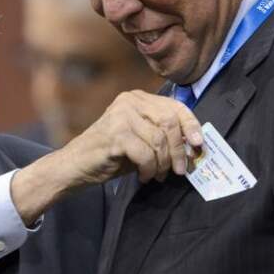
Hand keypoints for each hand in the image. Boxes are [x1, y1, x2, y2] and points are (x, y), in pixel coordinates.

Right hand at [11, 90, 201, 224]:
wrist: (75, 166)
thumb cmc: (111, 154)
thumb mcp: (141, 139)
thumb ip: (163, 135)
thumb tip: (194, 145)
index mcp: (137, 98)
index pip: (174, 106)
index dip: (191, 125)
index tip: (198, 145)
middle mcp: (129, 101)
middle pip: (170, 122)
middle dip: (178, 150)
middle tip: (179, 170)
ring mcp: (121, 116)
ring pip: (160, 140)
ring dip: (163, 164)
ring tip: (156, 175)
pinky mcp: (115, 134)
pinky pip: (146, 154)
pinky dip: (149, 169)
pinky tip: (143, 176)